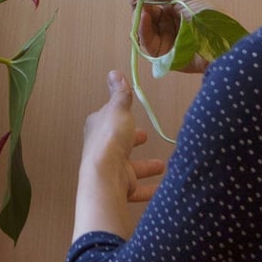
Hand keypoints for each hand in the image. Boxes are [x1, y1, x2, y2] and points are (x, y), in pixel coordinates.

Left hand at [73, 71, 165, 239]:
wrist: (105, 175)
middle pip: (118, 144)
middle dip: (132, 141)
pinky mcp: (119, 187)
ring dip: (145, 166)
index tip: (132, 117)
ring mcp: (110, 169)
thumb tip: (113, 72)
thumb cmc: (111, 137)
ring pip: (130, 167)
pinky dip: (150, 189)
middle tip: (146, 137)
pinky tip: (164, 188)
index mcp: (97, 128)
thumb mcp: (118, 108)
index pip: (108, 120)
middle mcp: (101, 149)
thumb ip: (119, 93)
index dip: (120, 118)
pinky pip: (137, 188)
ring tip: (164, 165)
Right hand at [122, 0, 215, 72]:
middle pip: (141, 8)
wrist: (223, 43)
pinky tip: (144, 15)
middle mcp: (165, 21)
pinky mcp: (161, 53)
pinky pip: (145, 40)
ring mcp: (162, 37)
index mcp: (172, 5)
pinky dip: (142, 27)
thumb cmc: (211, 16)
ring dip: (136, 11)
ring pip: (140, 23)